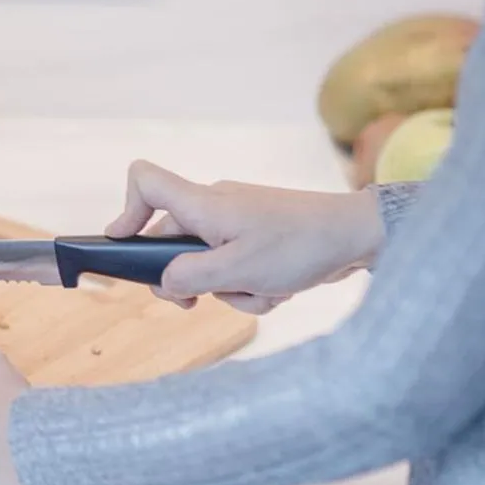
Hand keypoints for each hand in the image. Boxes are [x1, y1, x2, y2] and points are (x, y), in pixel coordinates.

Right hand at [106, 159, 385, 314]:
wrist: (360, 236)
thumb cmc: (300, 246)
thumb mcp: (236, 270)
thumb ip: (188, 277)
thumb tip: (164, 283)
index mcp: (202, 204)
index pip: (144, 182)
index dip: (125, 211)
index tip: (124, 245)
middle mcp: (214, 207)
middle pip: (173, 241)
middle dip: (189, 278)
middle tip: (201, 302)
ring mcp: (238, 221)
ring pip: (209, 262)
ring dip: (230, 287)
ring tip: (262, 291)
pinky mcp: (259, 237)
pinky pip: (237, 266)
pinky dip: (251, 284)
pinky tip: (278, 289)